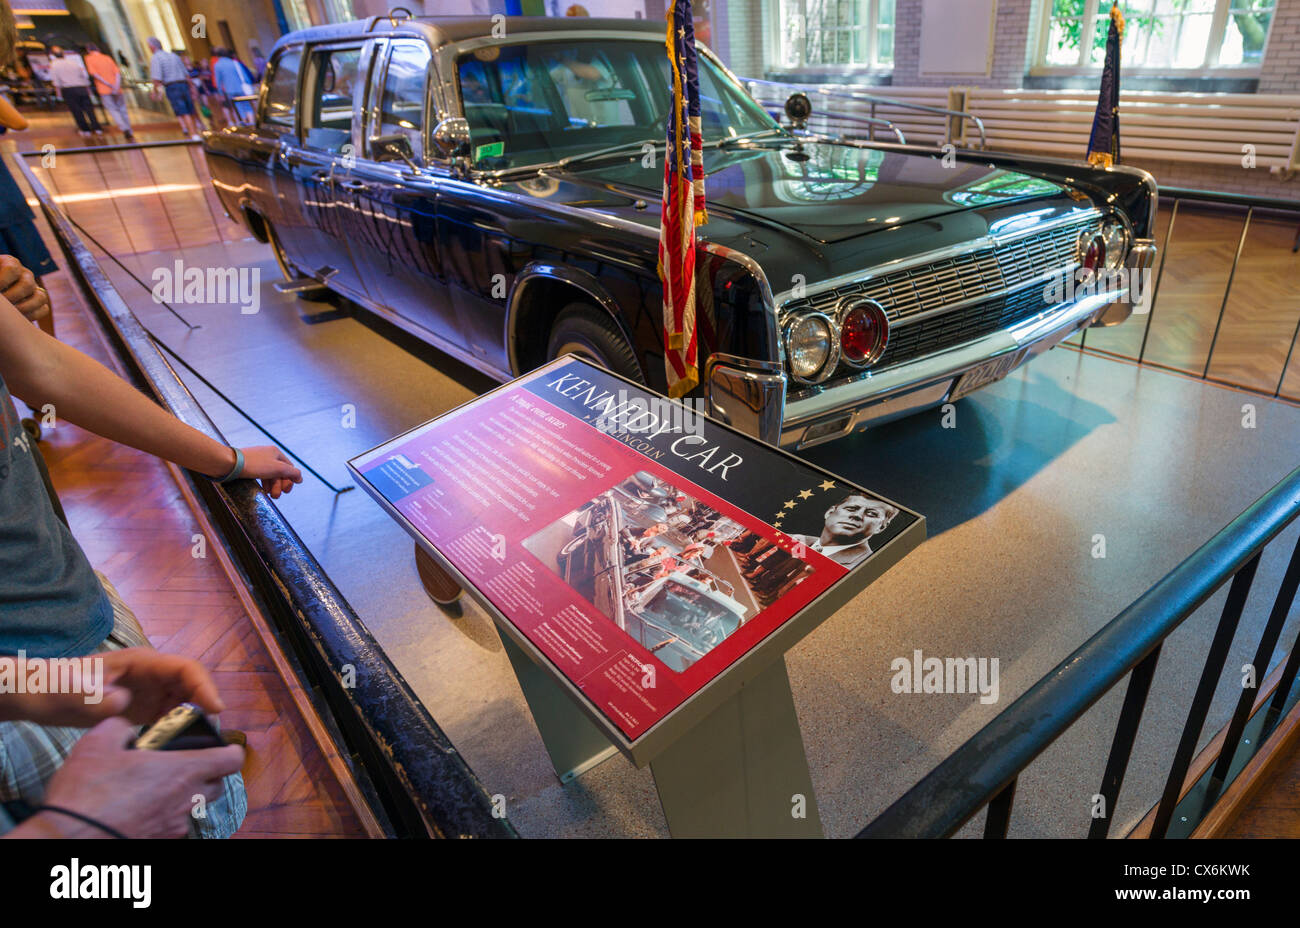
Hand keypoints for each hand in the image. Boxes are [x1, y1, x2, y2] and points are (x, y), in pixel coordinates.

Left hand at [0, 255, 48, 322]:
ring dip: (23, 308)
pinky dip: (32, 315)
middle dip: (12, 297)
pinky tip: (18, 319)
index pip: (12, 269)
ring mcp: (34, 289)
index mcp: (9, 263)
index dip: (1, 281)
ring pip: (39, 297)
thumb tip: (0, 293)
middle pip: (27, 284)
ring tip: (10, 315)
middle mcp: (25, 275)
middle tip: (1, 307)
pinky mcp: (39, 303)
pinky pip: (43, 309)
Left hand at [0, 648, 222, 728]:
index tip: (216, 709)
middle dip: (205, 707)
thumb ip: (98, 696)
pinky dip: (178, 730)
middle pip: (193, 686)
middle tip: (208, 735)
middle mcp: (154, 676)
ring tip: (195, 744)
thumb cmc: (60, 685)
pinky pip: (171, 717)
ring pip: (186, 703)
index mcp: (144, 662)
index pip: (186, 668)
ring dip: (194, 720)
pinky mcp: (146, 709)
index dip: (204, 686)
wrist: (44, 696)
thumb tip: (124, 702)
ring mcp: (151, 692)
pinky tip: (175, 748)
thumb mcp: (75, 691)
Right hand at [12, 717, 243, 837]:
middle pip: (218, 784)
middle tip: (182, 763)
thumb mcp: (98, 743)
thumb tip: (127, 727)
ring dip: (187, 795)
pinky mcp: (160, 841)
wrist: (68, 839)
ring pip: (197, 807)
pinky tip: (142, 808)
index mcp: (184, 771)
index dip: (228, 749)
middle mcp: (187, 800)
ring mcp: (175, 825)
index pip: (232, 759)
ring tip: (158, 786)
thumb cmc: (87, 792)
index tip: (215, 745)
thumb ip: (121, 726)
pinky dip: (167, 815)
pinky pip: (175, 825)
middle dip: (208, 772)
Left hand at [238, 445, 302, 497]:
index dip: (290, 480)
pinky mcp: (249, 466)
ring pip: (270, 475)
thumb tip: (300, 478)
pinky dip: (264, 483)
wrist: (230, 464)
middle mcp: (268, 455)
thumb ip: (291, 473)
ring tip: (270, 496)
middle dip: (280, 485)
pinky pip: (261, 475)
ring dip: (273, 486)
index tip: (287, 491)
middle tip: (277, 496)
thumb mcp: (277, 468)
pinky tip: (263, 490)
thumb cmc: (254, 465)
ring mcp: (258, 460)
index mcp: (276, 453)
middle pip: (280, 472)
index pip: (289, 468)